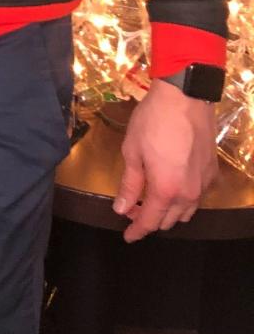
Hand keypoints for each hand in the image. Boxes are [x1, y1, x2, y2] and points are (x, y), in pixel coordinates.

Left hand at [114, 80, 218, 240]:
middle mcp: (188, 194)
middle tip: (133, 208)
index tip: (127, 236)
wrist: (185, 97)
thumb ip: (129, 184)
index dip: (137, 231)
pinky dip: (184, 198)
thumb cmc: (153, 121)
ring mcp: (204, 184)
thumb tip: (122, 209)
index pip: (150, 222)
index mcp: (165, 190)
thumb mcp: (132, 151)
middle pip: (169, 221)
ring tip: (152, 198)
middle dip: (150, 219)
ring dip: (168, 211)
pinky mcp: (212, 172)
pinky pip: (198, 197)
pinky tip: (172, 184)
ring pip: (186, 212)